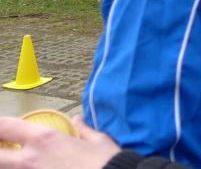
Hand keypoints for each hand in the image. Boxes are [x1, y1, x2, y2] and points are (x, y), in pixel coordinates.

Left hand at [0, 115, 120, 168]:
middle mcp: (30, 159)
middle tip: (4, 147)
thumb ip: (84, 129)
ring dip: (8, 164)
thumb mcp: (98, 141)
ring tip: (15, 161)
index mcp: (45, 139)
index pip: (5, 126)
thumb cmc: (106, 162)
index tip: (2, 128)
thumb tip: (77, 120)